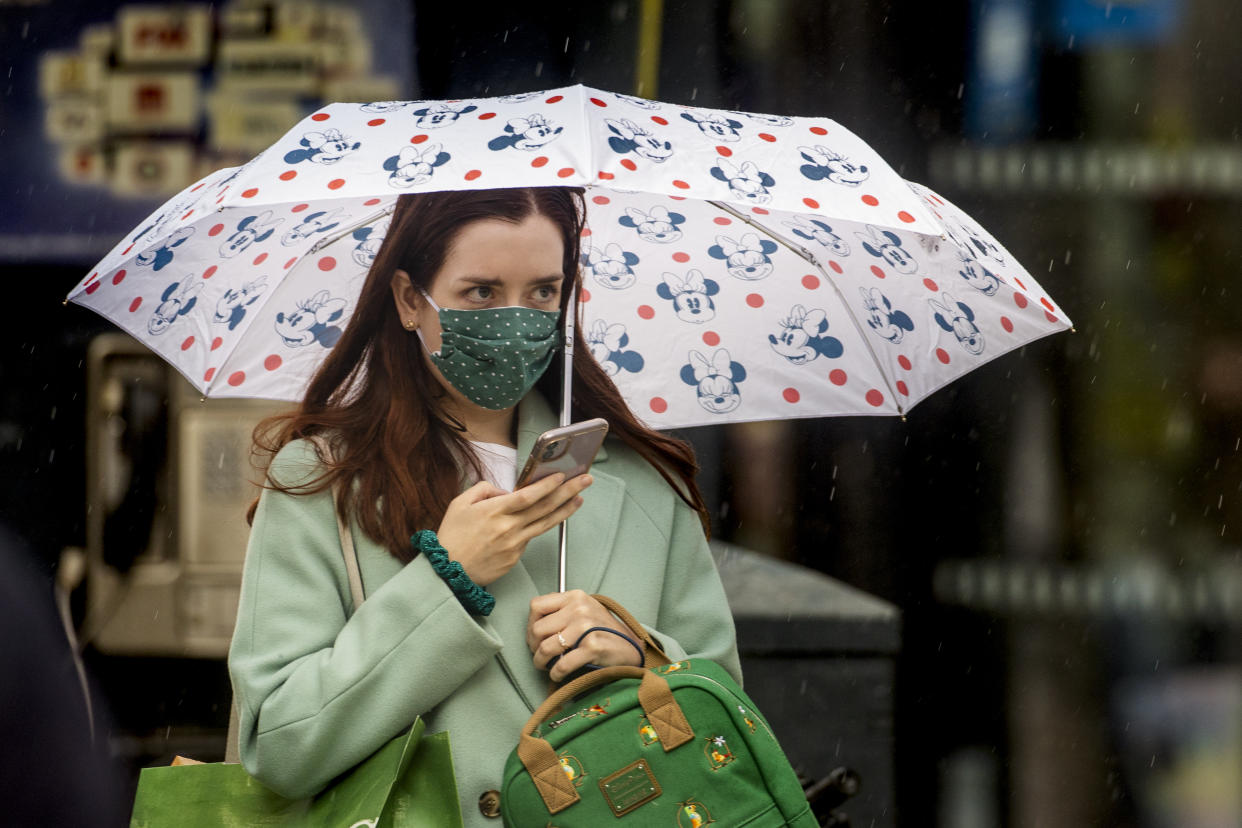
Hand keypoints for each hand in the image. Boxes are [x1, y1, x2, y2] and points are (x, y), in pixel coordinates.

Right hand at [436, 473, 591, 587]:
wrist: (447, 573)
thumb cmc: (451, 537)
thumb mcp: (460, 504)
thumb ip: (484, 490)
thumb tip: (505, 491)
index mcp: (494, 512)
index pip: (528, 496)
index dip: (547, 485)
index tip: (562, 476)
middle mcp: (508, 528)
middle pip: (545, 507)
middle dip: (568, 491)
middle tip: (585, 480)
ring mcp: (514, 545)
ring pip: (546, 524)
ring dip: (565, 509)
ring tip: (579, 498)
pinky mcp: (515, 558)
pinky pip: (530, 538)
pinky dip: (540, 525)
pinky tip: (549, 517)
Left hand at [527, 590, 642, 681]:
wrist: (631, 646)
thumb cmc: (604, 630)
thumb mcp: (585, 609)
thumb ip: (562, 610)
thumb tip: (533, 624)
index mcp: (575, 597)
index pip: (536, 606)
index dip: (530, 624)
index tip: (534, 637)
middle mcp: (579, 609)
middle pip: (538, 629)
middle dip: (534, 647)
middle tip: (539, 655)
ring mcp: (586, 628)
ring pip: (546, 648)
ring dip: (541, 662)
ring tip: (545, 666)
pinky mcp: (592, 648)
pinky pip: (562, 664)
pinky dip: (555, 673)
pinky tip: (557, 674)